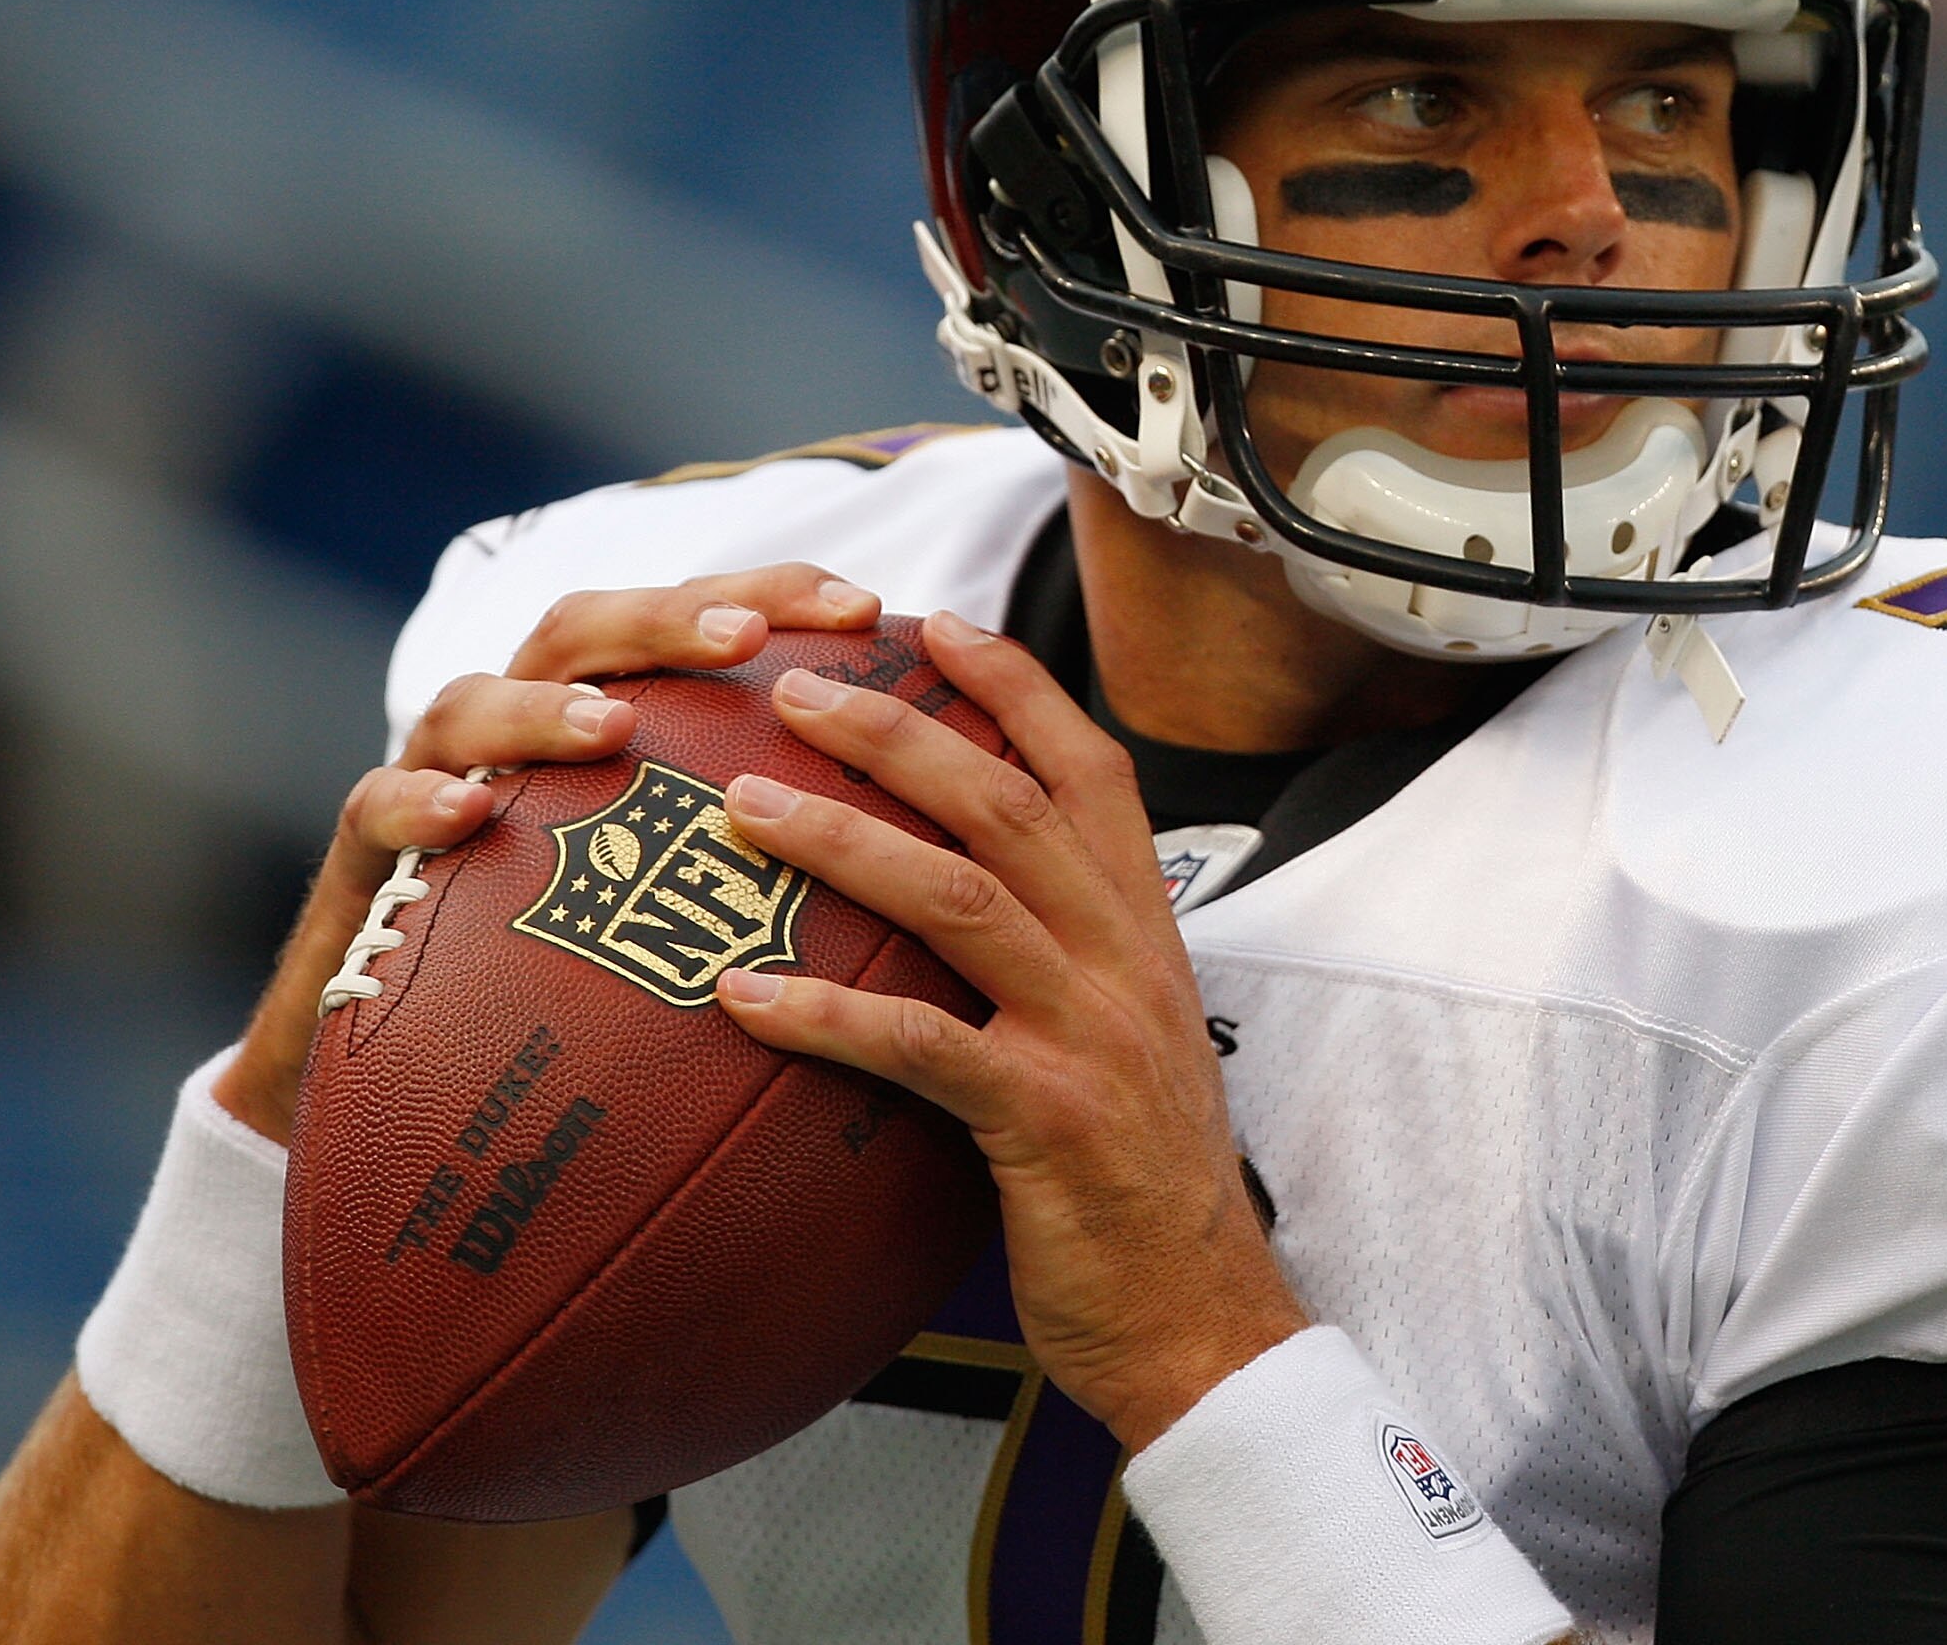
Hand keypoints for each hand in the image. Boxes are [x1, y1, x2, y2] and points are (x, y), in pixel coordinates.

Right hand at [212, 564, 882, 1142]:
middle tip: (745, 640)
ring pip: (470, 701)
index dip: (774, 598)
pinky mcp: (364, 860)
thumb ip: (785, 868)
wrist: (409, 1078)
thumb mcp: (688, 918)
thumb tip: (943, 865)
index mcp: (610, 720)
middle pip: (583, 631)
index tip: (863, 610)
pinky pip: (378, 812)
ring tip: (614, 724)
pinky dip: (421, 803)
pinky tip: (474, 817)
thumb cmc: (583, 982)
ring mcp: (434, 782)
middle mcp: (520, 731)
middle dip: (665, 618)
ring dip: (543, 705)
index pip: (692, 628)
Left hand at [712, 610, 1308, 1453]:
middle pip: (1009, 804)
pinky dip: (828, 1017)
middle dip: (901, 730)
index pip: (1091, 768)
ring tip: (743, 810)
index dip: (1014, 687)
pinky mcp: (1048, 1121)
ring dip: (844, 841)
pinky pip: (924, 1049)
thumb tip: (950, 911)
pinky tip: (741, 1001)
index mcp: (1145, 930)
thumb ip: (1057, 967)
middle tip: (797, 687)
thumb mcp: (1123, 1044)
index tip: (932, 624)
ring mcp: (1092, 1036)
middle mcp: (1127, 961)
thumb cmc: (1137, 1188)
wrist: (1204, 1323)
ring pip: (962, 899)